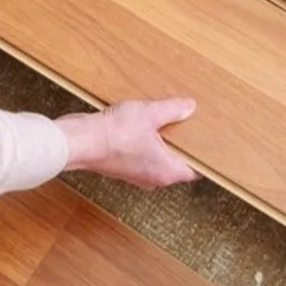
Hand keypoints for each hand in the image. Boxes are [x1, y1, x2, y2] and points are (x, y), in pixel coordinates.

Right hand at [54, 97, 198, 189]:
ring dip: (159, 144)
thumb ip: (172, 110)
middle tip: (186, 126)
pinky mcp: (120, 167)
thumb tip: (189, 106)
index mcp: (166, 171)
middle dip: (180, 146)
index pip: (194, 171)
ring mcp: (135, 174)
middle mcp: (152, 178)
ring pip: (156, 160)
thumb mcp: (149, 114)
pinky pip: (140, 156)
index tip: (206, 143)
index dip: (201, 157)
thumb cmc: (113, 135)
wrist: (79, 141)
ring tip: (162, 122)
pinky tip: (139, 125)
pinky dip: (143, 144)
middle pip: (175, 164)